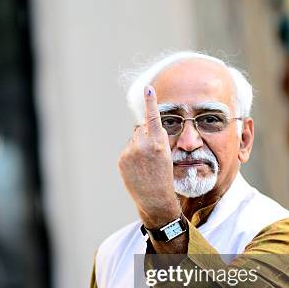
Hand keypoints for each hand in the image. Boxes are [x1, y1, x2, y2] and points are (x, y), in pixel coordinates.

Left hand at [118, 85, 180, 227]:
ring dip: (139, 146)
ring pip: (134, 139)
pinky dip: (132, 155)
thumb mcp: (167, 154)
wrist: (154, 198)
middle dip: (146, 136)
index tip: (148, 89)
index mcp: (158, 142)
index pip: (153, 117)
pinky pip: (127, 149)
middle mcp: (143, 145)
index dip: (151, 102)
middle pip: (142, 129)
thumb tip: (140, 127)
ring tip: (145, 164)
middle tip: (153, 155)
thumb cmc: (164, 176)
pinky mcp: (122, 159)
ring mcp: (130, 152)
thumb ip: (156, 138)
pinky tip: (137, 167)